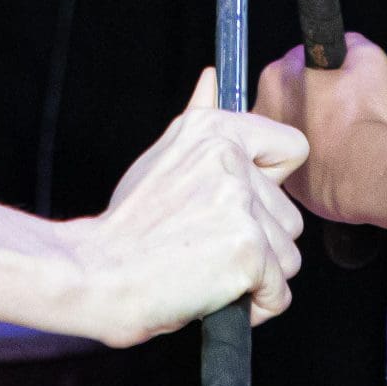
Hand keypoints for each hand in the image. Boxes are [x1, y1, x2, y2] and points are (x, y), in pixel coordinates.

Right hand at [65, 69, 307, 345]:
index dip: (272, 185)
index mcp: (215, 131)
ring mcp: (241, 204)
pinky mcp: (247, 250)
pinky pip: (278, 293)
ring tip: (210, 271)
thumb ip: (197, 118)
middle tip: (209, 249)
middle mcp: (232, 160)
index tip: (242, 204)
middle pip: (289, 216)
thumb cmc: (127, 225)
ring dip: (257, 276)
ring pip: (287, 256)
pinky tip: (217, 296)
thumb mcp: (160, 157)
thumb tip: (212, 78)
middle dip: (260, 243)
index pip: (292, 148)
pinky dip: (254, 307)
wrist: (94, 274)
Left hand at [252, 34, 386, 224]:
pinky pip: (303, 164)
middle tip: (347, 110)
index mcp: (277, 77)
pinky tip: (340, 160)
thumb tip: (346, 48)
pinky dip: (318, 162)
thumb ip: (349, 43)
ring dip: (313, 131)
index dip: (326, 69)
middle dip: (315, 100)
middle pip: (292, 97)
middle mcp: (264, 113)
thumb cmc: (364, 117)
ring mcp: (273, 150)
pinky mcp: (288, 183)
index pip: (300, 62)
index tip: (342, 80)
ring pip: (296, 131)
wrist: (368, 172)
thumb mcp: (368, 55)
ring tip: (345, 138)